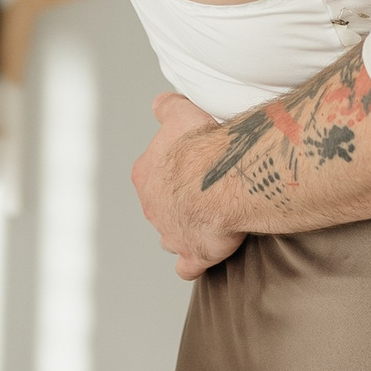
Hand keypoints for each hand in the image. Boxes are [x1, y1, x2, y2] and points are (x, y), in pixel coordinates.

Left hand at [132, 91, 244, 278]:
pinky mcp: (193, 254)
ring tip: (206, 221)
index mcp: (145, 174)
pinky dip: (193, 262)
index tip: (192, 163)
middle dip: (177, 201)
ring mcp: (170, 234)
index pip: (150, 174)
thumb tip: (160, 104)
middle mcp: (152, 207)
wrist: (225, 176)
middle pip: (160, 206)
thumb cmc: (203, 143)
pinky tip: (204, 256)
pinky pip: (188, 266)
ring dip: (183, 230)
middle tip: (204, 189)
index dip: (172, 169)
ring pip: (170, 236)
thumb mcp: (181, 113)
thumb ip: (167, 108)